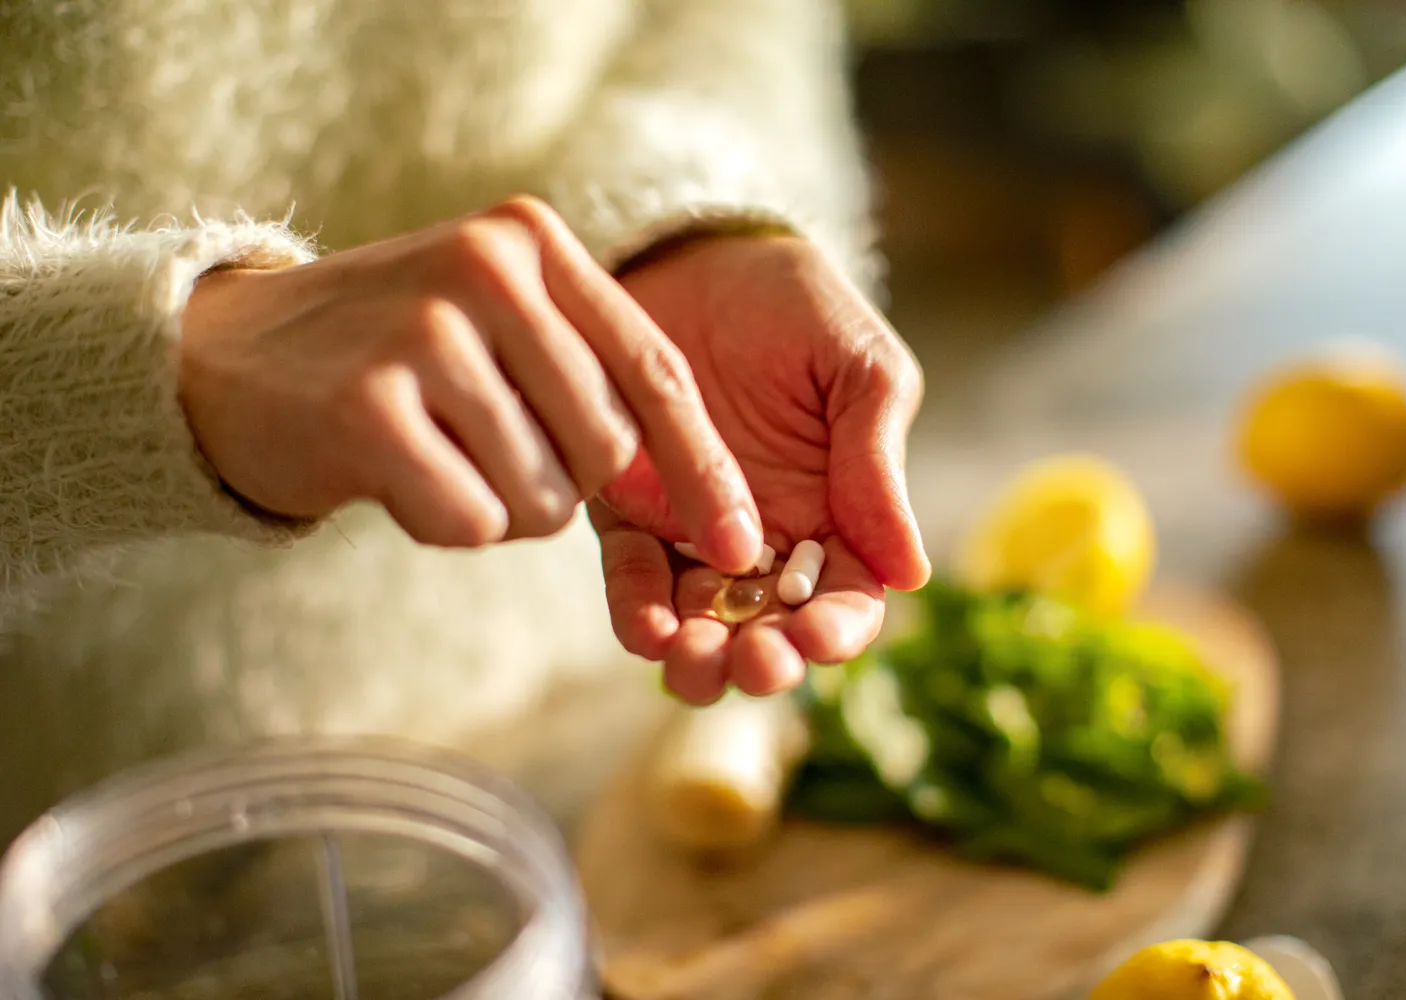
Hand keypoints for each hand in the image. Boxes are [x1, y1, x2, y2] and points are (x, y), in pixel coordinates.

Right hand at [178, 198, 761, 566]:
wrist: (224, 357)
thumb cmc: (390, 356)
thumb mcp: (496, 324)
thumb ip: (589, 370)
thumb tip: (712, 488)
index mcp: (530, 241)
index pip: (655, 371)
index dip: (704, 468)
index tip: (740, 543)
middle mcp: (486, 268)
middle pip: (606, 450)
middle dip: (563, 486)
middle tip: (488, 454)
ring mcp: (425, 332)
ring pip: (541, 497)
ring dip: (501, 507)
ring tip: (435, 454)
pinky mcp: (369, 407)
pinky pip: (471, 522)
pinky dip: (445, 523)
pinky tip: (395, 476)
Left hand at [592, 234, 929, 702]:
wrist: (694, 253)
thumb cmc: (796, 305)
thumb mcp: (860, 369)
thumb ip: (878, 464)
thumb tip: (912, 574)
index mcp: (838, 517)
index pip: (846, 601)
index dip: (836, 632)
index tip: (818, 637)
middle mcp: (766, 543)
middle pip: (771, 634)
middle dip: (763, 663)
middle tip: (753, 665)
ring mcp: (692, 536)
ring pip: (700, 626)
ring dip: (699, 660)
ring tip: (694, 660)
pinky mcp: (628, 514)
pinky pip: (632, 579)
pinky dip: (638, 611)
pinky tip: (647, 626)